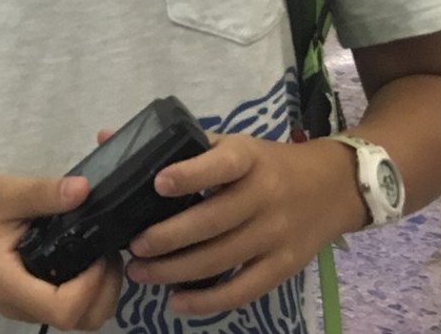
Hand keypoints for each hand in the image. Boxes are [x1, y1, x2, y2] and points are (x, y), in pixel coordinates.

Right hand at [0, 171, 121, 330]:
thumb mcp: (7, 191)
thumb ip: (45, 193)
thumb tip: (84, 189)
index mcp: (10, 285)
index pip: (64, 310)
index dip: (91, 285)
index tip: (100, 250)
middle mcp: (18, 305)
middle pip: (78, 322)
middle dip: (104, 292)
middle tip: (109, 250)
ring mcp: (22, 306)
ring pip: (76, 320)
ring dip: (99, 293)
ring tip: (101, 252)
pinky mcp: (27, 297)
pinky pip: (65, 307)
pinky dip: (87, 292)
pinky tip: (88, 258)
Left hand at [124, 134, 363, 319]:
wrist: (332, 187)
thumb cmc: (267, 163)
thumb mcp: (233, 144)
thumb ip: (181, 147)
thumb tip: (108, 138)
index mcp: (249, 158)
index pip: (220, 165)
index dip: (190, 174)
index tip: (157, 183)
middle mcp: (264, 196)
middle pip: (213, 221)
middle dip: (168, 237)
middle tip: (133, 246)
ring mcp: (275, 234)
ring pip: (221, 259)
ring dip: (177, 270)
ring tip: (141, 273)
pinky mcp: (283, 266)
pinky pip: (243, 290)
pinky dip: (208, 300)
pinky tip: (177, 301)